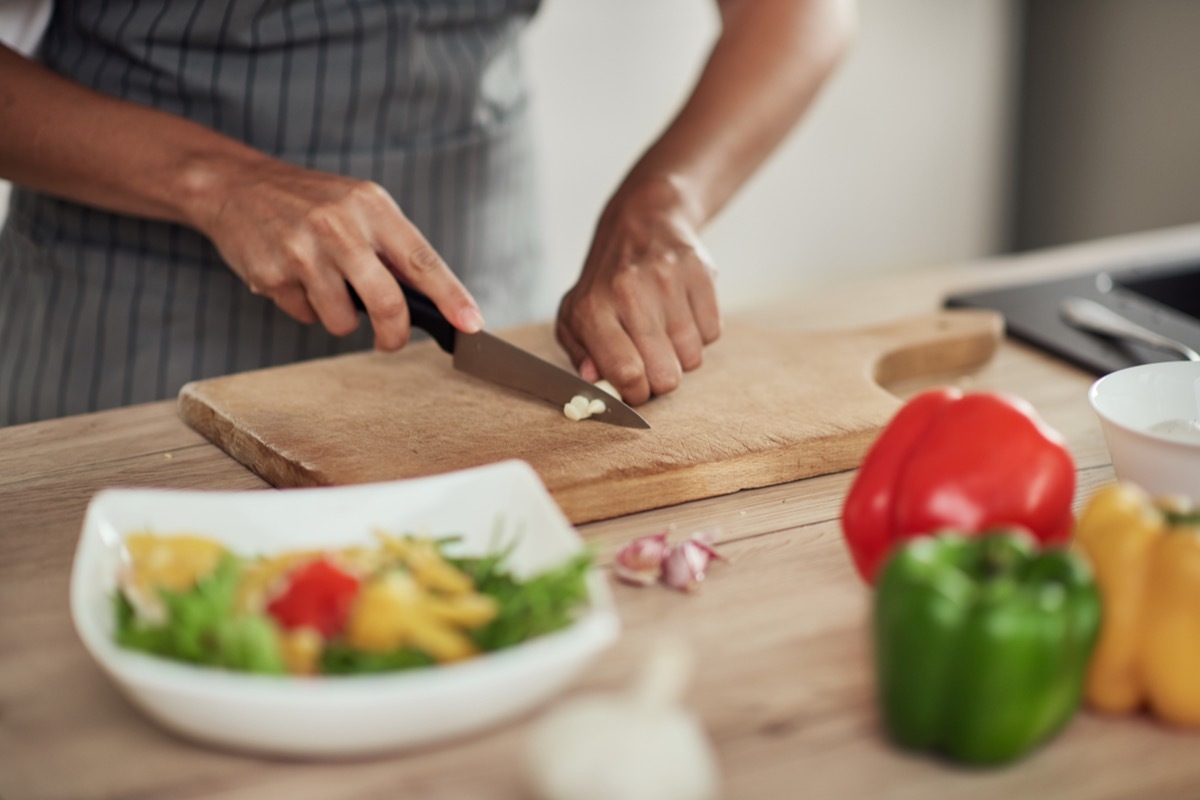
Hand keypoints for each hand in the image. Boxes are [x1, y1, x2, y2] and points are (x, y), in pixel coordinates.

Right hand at [198, 156, 482, 349]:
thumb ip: (392, 248)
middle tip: (390, 341)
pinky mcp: (271, 273)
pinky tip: (293, 277)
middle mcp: (338, 225)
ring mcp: (302, 250)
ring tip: (325, 286)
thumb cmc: (311, 203)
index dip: (451, 296)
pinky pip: (305, 315)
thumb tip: (435, 302)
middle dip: (394, 333)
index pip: (421, 259)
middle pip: (386, 301)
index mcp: (371, 206)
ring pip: (342, 320)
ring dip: (340, 318)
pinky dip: (306, 307)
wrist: (235, 186)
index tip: (472, 324)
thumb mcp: (358, 207)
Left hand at [555, 178, 721, 404]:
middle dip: (660, 379)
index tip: (636, 389)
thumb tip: (597, 383)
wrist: (643, 223)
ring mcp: (667, 279)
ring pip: (692, 358)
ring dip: (681, 354)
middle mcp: (628, 291)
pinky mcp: (700, 272)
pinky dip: (700, 332)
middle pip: (665, 375)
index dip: (635, 393)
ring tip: (665, 329)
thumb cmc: (606, 282)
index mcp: (592, 308)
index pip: (625, 372)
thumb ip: (580, 355)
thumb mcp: (575, 316)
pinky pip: (712, 333)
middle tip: (652, 361)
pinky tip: (682, 311)